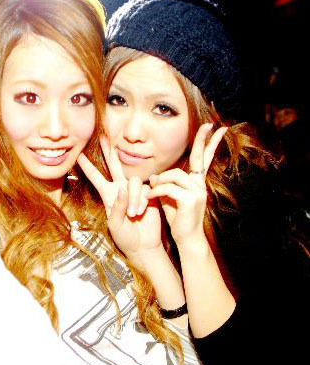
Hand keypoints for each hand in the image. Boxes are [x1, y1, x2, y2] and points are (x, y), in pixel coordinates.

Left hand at [78, 137, 162, 260]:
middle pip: (115, 166)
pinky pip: (146, 189)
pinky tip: (142, 210)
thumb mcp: (115, 225)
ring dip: (133, 198)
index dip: (88, 167)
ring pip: (133, 181)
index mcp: (109, 195)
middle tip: (104, 138)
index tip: (78, 156)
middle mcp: (121, 189)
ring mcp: (135, 191)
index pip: (97, 178)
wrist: (143, 245)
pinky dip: (143, 200)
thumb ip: (118, 207)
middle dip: (109, 152)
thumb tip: (123, 189)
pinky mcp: (149, 194)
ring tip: (134, 214)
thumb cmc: (125, 237)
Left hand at [147, 124, 227, 248]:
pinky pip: (169, 188)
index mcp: (196, 182)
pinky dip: (156, 191)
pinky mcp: (191, 200)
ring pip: (175, 174)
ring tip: (151, 190)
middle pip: (198, 158)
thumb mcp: (169, 197)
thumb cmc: (177, 217)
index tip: (214, 128)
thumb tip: (155, 175)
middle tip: (209, 126)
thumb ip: (165, 184)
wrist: (186, 238)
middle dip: (202, 140)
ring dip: (159, 181)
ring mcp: (198, 191)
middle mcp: (200, 184)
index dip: (208, 143)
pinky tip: (149, 198)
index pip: (203, 158)